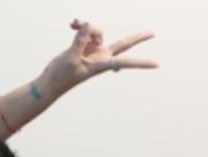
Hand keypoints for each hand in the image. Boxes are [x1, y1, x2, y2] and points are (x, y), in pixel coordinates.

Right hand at [40, 19, 157, 97]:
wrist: (50, 82)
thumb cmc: (61, 76)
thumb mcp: (70, 58)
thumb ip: (80, 41)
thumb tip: (90, 26)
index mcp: (101, 64)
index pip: (124, 62)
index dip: (141, 63)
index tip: (157, 65)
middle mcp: (101, 57)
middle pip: (123, 44)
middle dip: (137, 38)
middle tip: (153, 33)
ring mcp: (93, 50)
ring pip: (97, 30)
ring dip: (86, 26)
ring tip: (73, 26)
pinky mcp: (84, 46)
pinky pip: (87, 30)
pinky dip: (80, 26)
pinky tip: (72, 24)